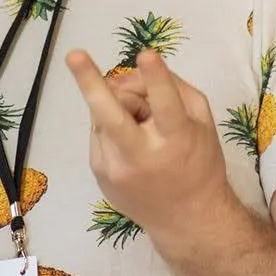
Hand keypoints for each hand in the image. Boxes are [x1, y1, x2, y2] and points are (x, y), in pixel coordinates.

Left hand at [65, 48, 238, 247]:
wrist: (187, 221)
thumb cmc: (199, 161)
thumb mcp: (201, 121)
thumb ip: (172, 88)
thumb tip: (127, 75)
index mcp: (177, 139)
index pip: (166, 102)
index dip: (156, 77)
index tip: (147, 54)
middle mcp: (142, 155)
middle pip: (112, 114)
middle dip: (90, 82)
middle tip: (74, 54)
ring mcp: (115, 168)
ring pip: (102, 114)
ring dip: (118, 107)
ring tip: (141, 125)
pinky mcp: (99, 173)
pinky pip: (98, 132)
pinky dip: (111, 127)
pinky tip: (129, 144)